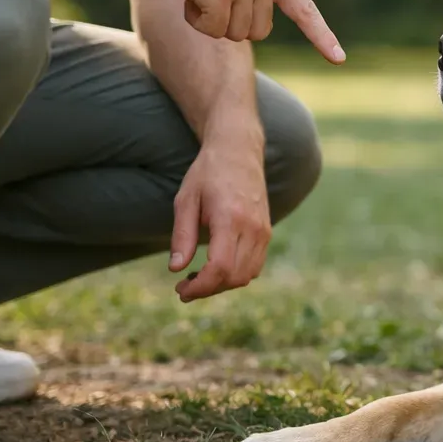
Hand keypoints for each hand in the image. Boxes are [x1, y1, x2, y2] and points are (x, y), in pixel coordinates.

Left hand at [168, 140, 272, 301]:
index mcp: (230, 217)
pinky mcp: (266, 232)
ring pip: (246, 275)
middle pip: (234, 277)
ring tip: (198, 278)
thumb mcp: (185, 200)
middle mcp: (253, 227)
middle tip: (184, 288)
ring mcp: (263, 231)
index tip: (180, 291)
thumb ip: (181, 236)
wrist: (239, 151)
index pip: (220, 268)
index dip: (200, 287)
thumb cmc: (207, 173)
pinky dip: (235, 275)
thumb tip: (176, 269)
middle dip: (208, 289)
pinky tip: (216, 268)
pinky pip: (254, 266)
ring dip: (222, 285)